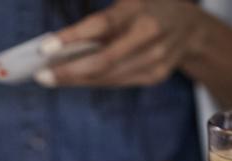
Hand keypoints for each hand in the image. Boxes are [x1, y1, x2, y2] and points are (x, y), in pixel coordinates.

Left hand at [37, 0, 207, 87]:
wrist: (191, 27)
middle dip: (68, 71)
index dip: (71, 37)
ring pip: (108, 76)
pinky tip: (71, 78)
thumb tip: (61, 40)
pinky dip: (91, 80)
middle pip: (103, 60)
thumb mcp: (129, 0)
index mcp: (140, 9)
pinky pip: (116, 82)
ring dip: (75, 79)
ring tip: (49, 77)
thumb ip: (102, 17)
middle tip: (40, 74)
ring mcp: (156, 58)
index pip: (101, 25)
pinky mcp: (155, 75)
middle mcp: (150, 34)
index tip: (44, 47)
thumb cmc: (147, 7)